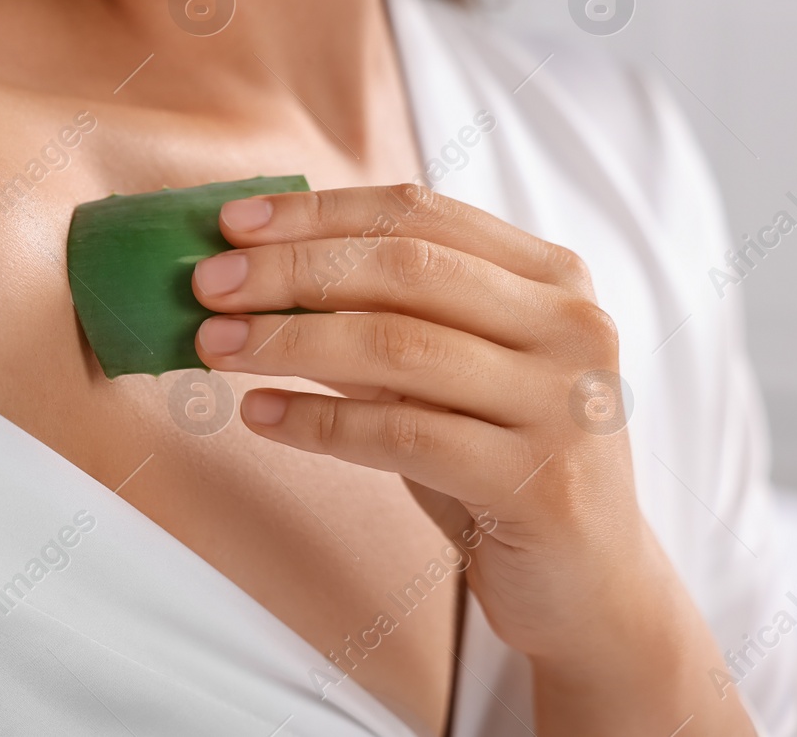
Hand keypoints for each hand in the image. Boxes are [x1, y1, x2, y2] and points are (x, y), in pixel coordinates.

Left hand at [190, 184, 753, 735]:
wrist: (589, 583)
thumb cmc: (496, 457)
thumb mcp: (442, 372)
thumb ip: (374, 316)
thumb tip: (250, 273)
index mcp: (551, 276)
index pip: (418, 214)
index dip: (318, 212)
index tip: (234, 222)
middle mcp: (571, 326)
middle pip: (404, 268)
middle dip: (291, 269)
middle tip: (207, 284)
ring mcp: (564, 403)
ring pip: (399, 345)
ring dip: (289, 340)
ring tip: (214, 346)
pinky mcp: (539, 482)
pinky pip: (403, 434)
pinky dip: (319, 421)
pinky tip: (260, 414)